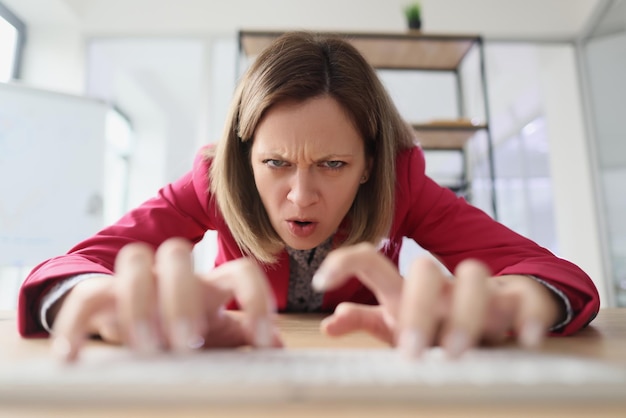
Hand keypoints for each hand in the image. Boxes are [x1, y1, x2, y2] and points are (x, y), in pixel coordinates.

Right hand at [50, 238, 281, 361]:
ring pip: (134, 259)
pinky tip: (73, 358)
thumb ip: (243, 333)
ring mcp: (136, 281)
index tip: (264, 341)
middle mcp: (174, 274)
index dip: (256, 300)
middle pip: (177, 254)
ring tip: (145, 350)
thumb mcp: (217, 334)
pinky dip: (75, 326)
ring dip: (138, 304)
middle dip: (181, 298)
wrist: (135, 318)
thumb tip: (279, 345)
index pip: (240, 270)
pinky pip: (85, 296)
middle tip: (186, 343)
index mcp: (210, 284)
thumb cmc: (184, 326)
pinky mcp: (101, 295)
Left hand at [312, 243, 563, 357]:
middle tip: (411, 353)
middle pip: (424, 272)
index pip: (373, 262)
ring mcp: (480, 290)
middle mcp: (441, 286)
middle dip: (416, 307)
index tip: (320, 281)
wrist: (497, 307)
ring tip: (457, 354)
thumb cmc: (438, 320)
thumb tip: (328, 323)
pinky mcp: (518, 302)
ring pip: (475, 276)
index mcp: (406, 291)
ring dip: (466, 313)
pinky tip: (527, 340)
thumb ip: (367, 321)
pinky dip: (528, 317)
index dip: (345, 262)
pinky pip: (527, 300)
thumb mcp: (400, 326)